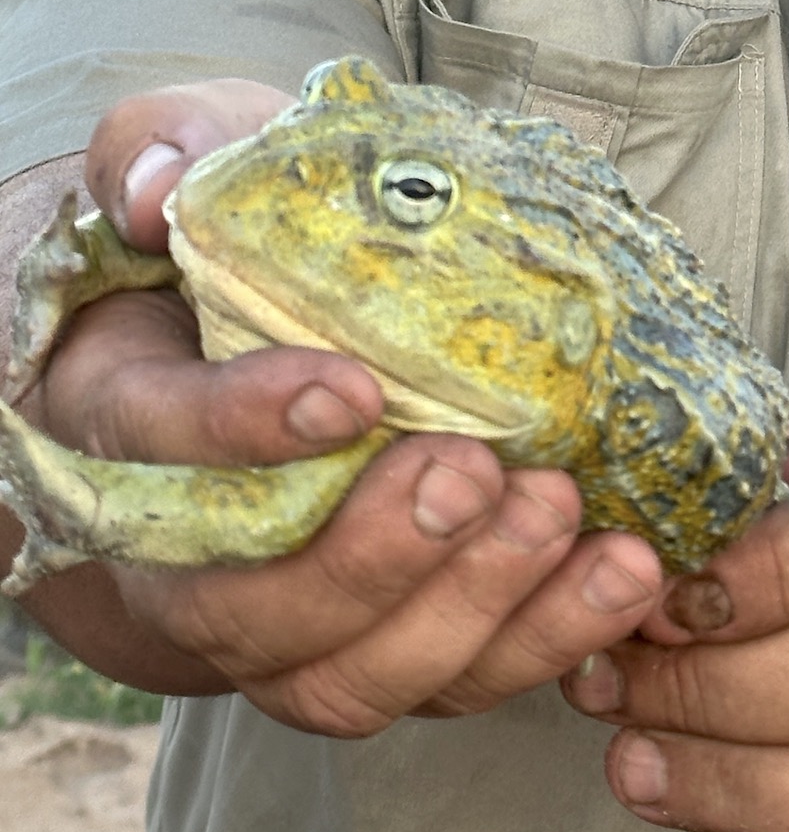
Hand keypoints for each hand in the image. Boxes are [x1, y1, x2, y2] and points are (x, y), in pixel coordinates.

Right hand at [18, 79, 664, 732]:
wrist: (267, 336)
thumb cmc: (230, 236)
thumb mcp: (185, 156)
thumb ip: (155, 146)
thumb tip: (157, 186)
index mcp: (124, 422)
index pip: (159, 444)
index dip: (244, 429)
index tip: (354, 389)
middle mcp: (185, 558)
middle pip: (253, 608)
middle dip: (374, 555)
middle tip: (477, 469)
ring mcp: (283, 624)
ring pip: (351, 677)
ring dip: (468, 610)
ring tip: (561, 516)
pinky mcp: (382, 648)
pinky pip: (448, 685)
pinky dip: (538, 642)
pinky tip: (621, 576)